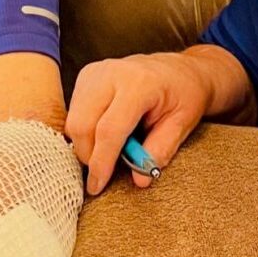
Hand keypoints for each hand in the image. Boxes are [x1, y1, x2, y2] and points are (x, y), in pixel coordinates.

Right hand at [66, 45, 252, 194]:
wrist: (180, 70)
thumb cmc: (184, 94)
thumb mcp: (182, 123)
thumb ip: (160, 151)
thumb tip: (139, 178)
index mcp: (140, 83)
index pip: (110, 129)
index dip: (101, 162)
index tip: (97, 186)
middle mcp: (112, 73)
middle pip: (82, 125)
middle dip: (89, 156)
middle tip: (106, 171)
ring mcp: (96, 72)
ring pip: (73, 120)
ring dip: (86, 144)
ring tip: (113, 147)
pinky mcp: (87, 76)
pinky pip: (74, 112)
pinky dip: (84, 131)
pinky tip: (104, 132)